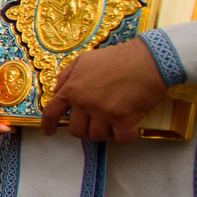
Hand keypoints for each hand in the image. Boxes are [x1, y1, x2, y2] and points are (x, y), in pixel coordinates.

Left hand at [41, 39, 168, 141]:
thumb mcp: (84, 60)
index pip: (51, 113)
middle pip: (76, 130)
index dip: (47, 125)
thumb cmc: (116, 58)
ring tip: (113, 122)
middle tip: (95, 124)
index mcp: (72, 90)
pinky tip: (129, 128)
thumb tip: (56, 91)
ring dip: (105, 132)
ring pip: (97, 136)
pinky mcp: (124, 119)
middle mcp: (85, 103)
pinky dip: (125, 136)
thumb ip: (67, 76)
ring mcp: (104, 112)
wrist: (148, 59)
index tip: (48, 132)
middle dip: (84, 130)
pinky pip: (121, 138)